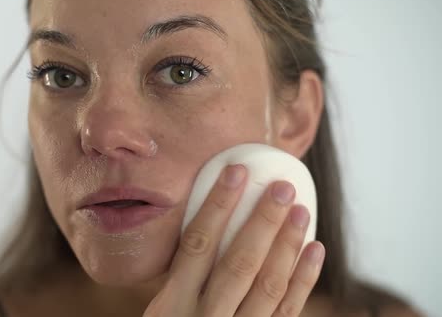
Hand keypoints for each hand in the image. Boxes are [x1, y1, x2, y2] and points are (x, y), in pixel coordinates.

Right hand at [144, 164, 324, 316]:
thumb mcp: (160, 314)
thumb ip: (180, 280)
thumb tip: (206, 226)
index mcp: (172, 307)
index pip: (197, 246)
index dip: (217, 206)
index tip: (236, 172)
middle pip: (239, 263)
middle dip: (263, 222)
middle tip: (282, 188)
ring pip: (268, 286)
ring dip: (287, 245)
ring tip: (301, 211)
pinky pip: (288, 312)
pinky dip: (304, 280)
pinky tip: (314, 250)